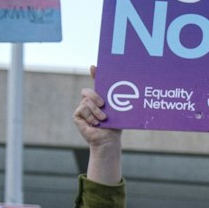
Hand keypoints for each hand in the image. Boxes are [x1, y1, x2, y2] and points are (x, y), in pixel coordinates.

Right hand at [75, 66, 122, 184]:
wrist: (108, 140)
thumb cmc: (115, 126)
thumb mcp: (118, 111)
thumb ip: (117, 101)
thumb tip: (131, 91)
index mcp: (100, 98)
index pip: (96, 83)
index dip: (95, 74)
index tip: (94, 67)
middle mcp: (90, 101)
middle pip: (88, 91)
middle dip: (95, 96)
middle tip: (103, 104)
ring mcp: (83, 108)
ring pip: (86, 101)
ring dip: (96, 111)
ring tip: (103, 119)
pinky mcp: (77, 115)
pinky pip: (82, 109)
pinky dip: (91, 116)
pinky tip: (95, 123)